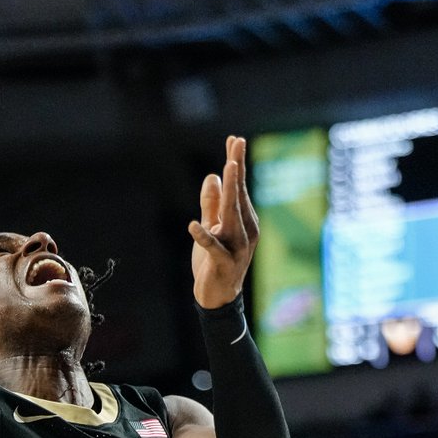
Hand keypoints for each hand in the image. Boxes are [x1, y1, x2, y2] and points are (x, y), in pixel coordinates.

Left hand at [188, 135, 258, 309]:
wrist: (219, 298)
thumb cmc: (216, 262)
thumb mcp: (213, 227)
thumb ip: (211, 204)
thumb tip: (212, 175)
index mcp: (244, 220)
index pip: (238, 188)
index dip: (236, 163)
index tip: (234, 139)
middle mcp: (245, 230)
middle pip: (238, 195)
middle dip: (237, 167)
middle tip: (236, 143)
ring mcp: (236, 247)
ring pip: (232, 215)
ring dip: (229, 193)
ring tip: (226, 169)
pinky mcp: (223, 264)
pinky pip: (213, 247)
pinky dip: (203, 236)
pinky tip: (193, 226)